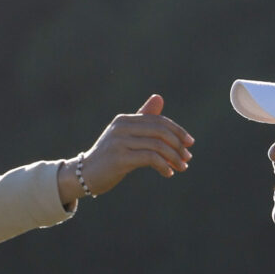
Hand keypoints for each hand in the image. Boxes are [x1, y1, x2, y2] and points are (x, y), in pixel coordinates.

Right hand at [57, 94, 193, 203]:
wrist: (84, 175)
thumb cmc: (108, 156)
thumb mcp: (125, 136)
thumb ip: (142, 119)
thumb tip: (159, 98)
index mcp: (124, 120)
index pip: (158, 121)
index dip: (177, 131)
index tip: (189, 143)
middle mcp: (121, 127)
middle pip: (160, 131)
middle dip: (178, 144)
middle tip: (187, 157)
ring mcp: (119, 142)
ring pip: (157, 145)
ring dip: (174, 158)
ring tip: (181, 167)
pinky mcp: (120, 159)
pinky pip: (150, 158)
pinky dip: (163, 165)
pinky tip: (168, 173)